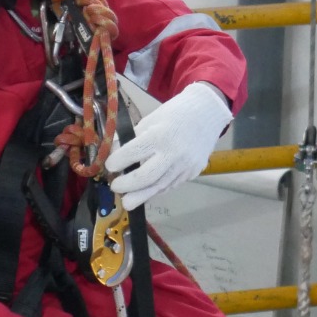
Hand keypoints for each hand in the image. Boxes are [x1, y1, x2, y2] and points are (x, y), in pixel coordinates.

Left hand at [105, 82, 231, 208]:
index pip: (133, 153)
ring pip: (159, 187)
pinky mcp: (193, 173)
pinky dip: (156, 190)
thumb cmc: (175, 113)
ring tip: (127, 202)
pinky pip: (171, 185)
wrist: (207, 113)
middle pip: (146, 177)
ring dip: (140, 196)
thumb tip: (113, 152)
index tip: (109, 166)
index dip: (118, 162)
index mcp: (160, 135)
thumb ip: (133, 138)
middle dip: (127, 185)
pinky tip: (145, 193)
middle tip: (115, 187)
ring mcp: (185, 166)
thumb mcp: (151, 120)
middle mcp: (173, 153)